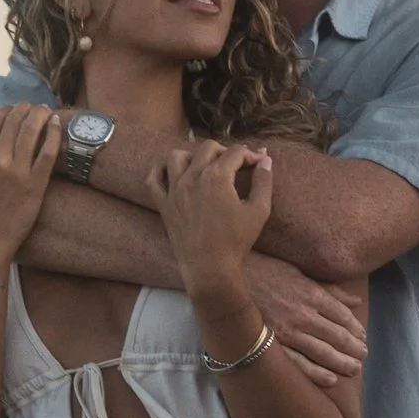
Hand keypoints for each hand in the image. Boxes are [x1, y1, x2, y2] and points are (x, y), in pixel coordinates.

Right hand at [0, 103, 59, 260]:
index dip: (3, 111)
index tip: (10, 109)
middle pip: (14, 122)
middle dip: (23, 109)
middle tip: (30, 106)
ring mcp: (18, 171)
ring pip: (32, 131)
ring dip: (39, 115)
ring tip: (43, 109)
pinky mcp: (36, 184)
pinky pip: (48, 152)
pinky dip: (53, 134)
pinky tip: (56, 124)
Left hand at [153, 138, 273, 293]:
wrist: (211, 269)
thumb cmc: (236, 241)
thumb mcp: (259, 210)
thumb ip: (264, 181)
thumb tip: (265, 160)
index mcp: (217, 177)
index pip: (235, 152)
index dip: (250, 154)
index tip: (258, 163)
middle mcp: (192, 177)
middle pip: (208, 148)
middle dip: (225, 151)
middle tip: (235, 164)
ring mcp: (174, 190)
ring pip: (177, 156)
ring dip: (192, 155)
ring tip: (204, 165)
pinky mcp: (163, 205)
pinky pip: (153, 179)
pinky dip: (159, 170)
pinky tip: (171, 172)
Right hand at [248, 253, 369, 393]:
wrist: (228, 278)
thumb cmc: (263, 271)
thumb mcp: (298, 272)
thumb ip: (328, 288)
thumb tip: (355, 301)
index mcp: (311, 294)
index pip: (343, 316)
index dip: (356, 329)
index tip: (362, 337)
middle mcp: (303, 315)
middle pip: (338, 336)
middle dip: (354, 348)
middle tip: (363, 356)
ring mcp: (287, 332)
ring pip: (323, 352)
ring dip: (342, 363)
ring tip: (354, 369)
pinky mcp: (272, 345)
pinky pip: (298, 364)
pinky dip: (316, 373)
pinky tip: (331, 380)